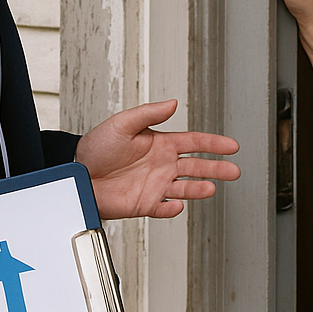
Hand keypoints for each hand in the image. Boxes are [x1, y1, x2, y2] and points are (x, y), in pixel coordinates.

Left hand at [76, 99, 239, 218]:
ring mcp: (155, 185)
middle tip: (234, 171)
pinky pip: (163, 208)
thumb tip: (172, 103)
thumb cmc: (96, 147)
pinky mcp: (144, 203)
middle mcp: (162, 165)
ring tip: (210, 188)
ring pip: (185, 188)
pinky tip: (177, 205)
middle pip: (197, 166)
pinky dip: (172, 209)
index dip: (214, 143)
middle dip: (217, 168)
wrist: (78, 173)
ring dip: (199, 188)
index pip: (194, 142)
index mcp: (161, 144)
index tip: (232, 146)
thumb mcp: (122, 123)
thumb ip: (148, 114)